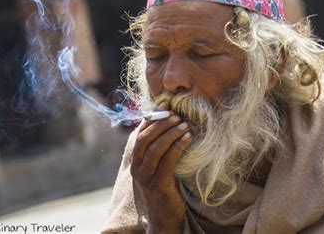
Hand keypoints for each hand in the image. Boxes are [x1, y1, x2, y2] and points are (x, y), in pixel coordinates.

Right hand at [130, 113, 191, 232]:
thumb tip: (171, 122)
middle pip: (145, 138)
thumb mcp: (160, 166)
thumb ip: (161, 148)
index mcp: (136, 160)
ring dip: (171, 133)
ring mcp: (145, 177)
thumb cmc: (166, 188)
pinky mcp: (158, 185)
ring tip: (185, 125)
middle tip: (177, 115)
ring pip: (155, 148)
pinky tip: (188, 139)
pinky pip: (167, 161)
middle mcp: (136, 168)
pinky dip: (177, 147)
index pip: (140, 133)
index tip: (166, 105)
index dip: (152, 117)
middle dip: (161, 123)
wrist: (165, 217)